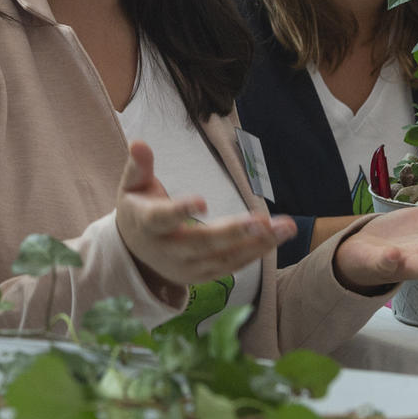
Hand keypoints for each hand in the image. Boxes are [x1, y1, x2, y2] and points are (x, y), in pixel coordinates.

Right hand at [115, 140, 292, 295]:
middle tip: (262, 220)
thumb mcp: (132, 186)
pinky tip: (276, 236)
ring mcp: (187, 267)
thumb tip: (139, 142)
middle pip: (202, 243)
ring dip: (257, 243)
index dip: (181, 210)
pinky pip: (232, 265)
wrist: (134, 252)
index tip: (202, 201)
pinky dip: (255, 252)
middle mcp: (168, 250)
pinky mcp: (203, 276)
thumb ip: (138, 166)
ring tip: (285, 227)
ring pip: (224, 257)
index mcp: (148, 224)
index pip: (163, 218)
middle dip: (233, 233)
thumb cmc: (138, 210)